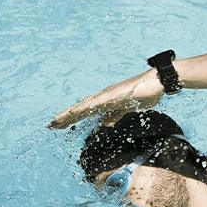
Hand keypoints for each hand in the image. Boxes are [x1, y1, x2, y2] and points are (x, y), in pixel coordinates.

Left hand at [48, 70, 162, 128]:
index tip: (59, 125)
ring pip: (82, 106)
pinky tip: (73, 112)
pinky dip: (82, 108)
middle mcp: (102, 97)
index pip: (84, 111)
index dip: (71, 118)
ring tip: (55, 121)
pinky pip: (94, 104)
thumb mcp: (126, 108)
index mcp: (105, 101)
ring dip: (68, 114)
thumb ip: (115, 114)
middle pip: (79, 109)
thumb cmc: (144, 93)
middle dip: (65, 118)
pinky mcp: (111, 96)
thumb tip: (106, 123)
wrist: (156, 81)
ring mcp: (105, 96)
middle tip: (50, 125)